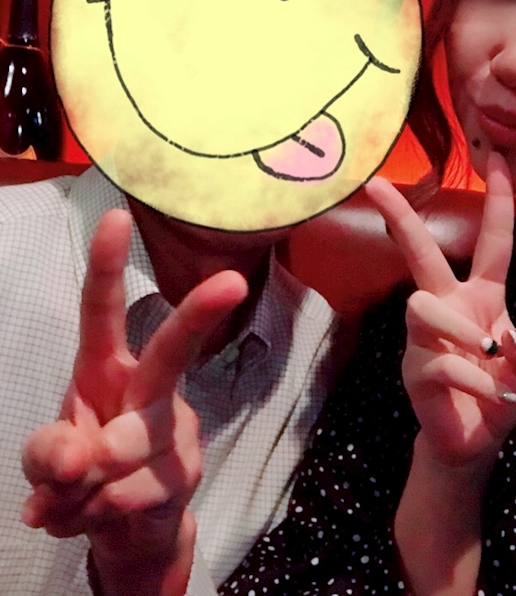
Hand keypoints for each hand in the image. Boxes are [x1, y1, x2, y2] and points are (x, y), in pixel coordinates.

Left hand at [20, 209, 247, 595]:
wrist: (131, 531)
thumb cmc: (88, 470)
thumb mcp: (52, 458)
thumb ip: (50, 452)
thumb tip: (80, 456)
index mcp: (108, 369)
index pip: (102, 312)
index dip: (107, 265)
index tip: (115, 216)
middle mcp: (150, 389)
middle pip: (172, 349)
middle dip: (199, 314)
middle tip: (233, 283)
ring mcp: (177, 430)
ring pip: (124, 444)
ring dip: (79, 484)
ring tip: (72, 498)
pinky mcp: (188, 473)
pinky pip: (127, 494)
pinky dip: (90, 514)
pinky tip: (98, 513)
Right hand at [365, 153, 515, 469]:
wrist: (474, 443)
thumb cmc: (503, 396)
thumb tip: (510, 339)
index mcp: (481, 295)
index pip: (492, 242)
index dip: (498, 203)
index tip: (501, 162)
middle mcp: (448, 305)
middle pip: (419, 252)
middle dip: (400, 215)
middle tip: (376, 183)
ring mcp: (425, 337)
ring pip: (423, 307)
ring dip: (461, 331)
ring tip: (491, 359)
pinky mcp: (415, 370)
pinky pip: (438, 362)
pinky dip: (474, 381)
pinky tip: (491, 399)